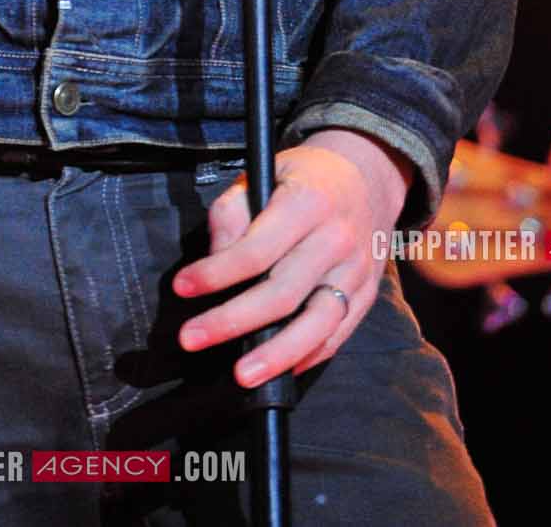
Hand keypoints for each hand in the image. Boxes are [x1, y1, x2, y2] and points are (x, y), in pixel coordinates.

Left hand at [172, 129, 412, 383]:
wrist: (368, 175)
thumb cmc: (304, 177)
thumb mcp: (264, 174)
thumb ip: (233, 213)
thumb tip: (213, 263)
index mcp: (308, 202)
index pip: (258, 249)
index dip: (217, 273)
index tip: (182, 287)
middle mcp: (337, 239)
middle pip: (283, 293)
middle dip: (232, 321)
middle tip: (191, 338)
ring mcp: (356, 271)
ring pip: (317, 323)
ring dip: (276, 354)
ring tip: (241, 376)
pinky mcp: (367, 294)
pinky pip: (338, 335)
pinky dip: (308, 356)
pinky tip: (279, 369)